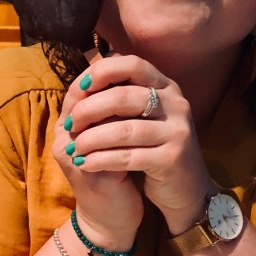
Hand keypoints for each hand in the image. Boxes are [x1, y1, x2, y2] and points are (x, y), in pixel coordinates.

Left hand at [54, 55, 213, 241]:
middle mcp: (176, 105)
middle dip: (89, 110)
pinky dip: (101, 160)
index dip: (103, 72)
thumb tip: (80, 84)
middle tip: (69, 124)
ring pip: (124, 130)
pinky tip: (85, 164)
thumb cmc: (155, 150)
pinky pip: (128, 156)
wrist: (186, 190)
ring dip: (91, 139)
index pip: (133, 65)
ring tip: (74, 149)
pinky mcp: (172, 160)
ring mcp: (177, 132)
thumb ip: (121, 98)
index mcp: (167, 88)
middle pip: (124, 97)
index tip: (79, 89)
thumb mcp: (143, 118)